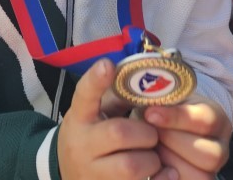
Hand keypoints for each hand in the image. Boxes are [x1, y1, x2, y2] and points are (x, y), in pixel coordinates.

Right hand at [58, 59, 167, 179]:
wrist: (68, 174)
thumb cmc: (90, 137)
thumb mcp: (94, 115)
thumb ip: (115, 98)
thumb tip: (148, 81)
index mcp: (79, 117)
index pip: (84, 94)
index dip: (95, 80)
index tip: (107, 64)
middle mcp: (81, 144)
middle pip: (119, 132)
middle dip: (145, 133)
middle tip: (150, 134)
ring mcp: (91, 172)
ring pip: (131, 165)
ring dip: (151, 159)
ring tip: (151, 156)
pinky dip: (159, 179)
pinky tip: (164, 174)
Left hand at [145, 95, 231, 178]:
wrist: (160, 125)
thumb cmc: (162, 109)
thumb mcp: (165, 97)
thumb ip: (160, 99)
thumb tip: (148, 109)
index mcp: (216, 118)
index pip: (206, 120)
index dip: (177, 118)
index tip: (150, 114)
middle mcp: (220, 147)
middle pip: (210, 155)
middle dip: (174, 144)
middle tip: (152, 135)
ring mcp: (212, 170)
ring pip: (201, 176)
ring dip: (170, 162)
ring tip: (153, 150)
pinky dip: (164, 177)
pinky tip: (153, 168)